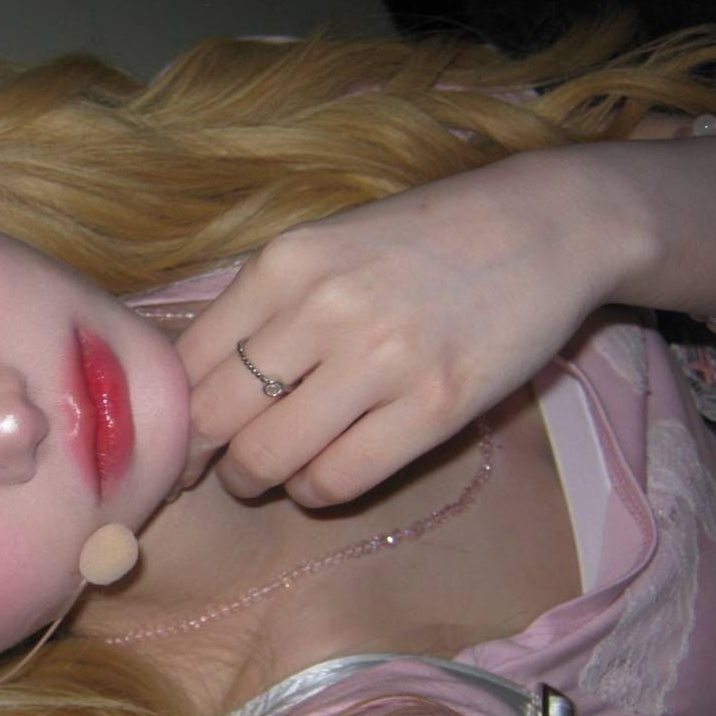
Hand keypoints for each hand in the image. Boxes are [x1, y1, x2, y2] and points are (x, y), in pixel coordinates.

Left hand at [177, 151, 611, 505]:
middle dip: (204, 457)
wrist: (544, 225)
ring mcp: (381, 359)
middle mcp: (322, 308)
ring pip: (267, 458)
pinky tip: (323, 473)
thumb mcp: (323, 246)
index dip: (171, 415)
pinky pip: (338, 478)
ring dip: (255, 479)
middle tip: (217, 466)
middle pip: (215, 417)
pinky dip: (315, 490)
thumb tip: (192, 385)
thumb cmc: (420, 239)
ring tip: (271, 472)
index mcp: (283, 263)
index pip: (187, 362)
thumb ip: (258, 306)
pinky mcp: (436, 405)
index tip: (175, 439)